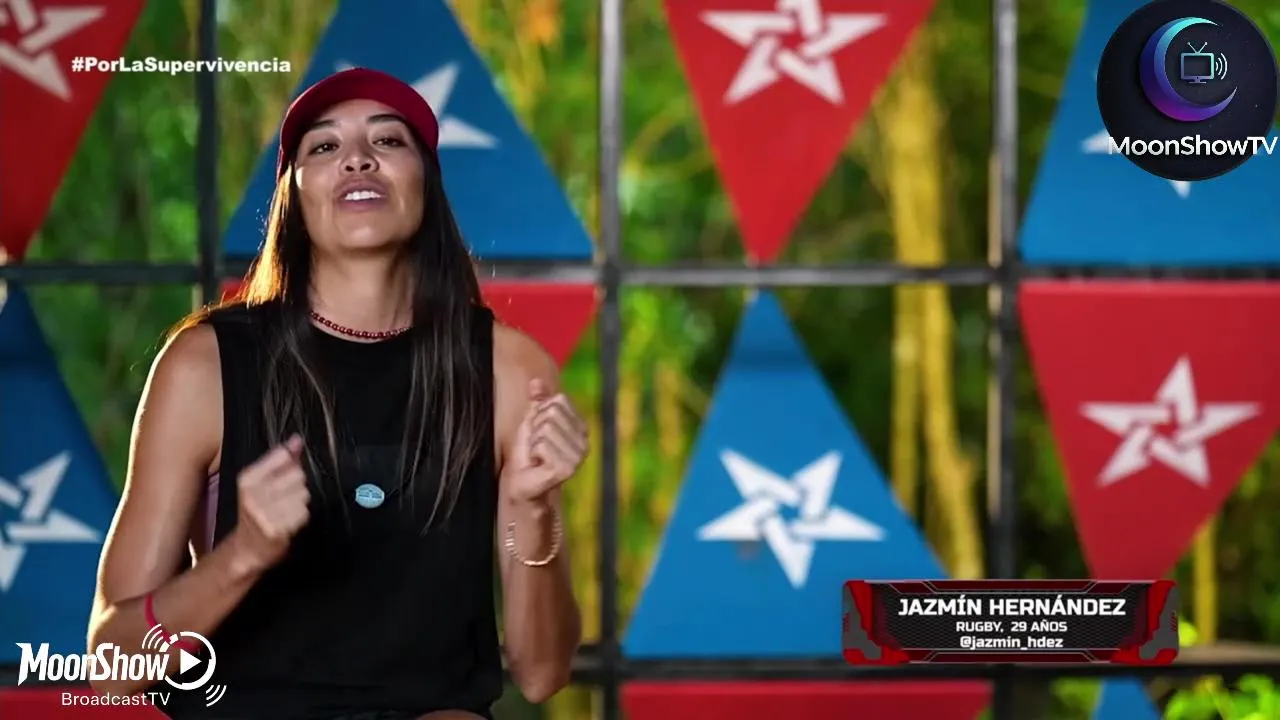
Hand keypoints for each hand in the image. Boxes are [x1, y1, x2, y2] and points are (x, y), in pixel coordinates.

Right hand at [231, 434, 309, 571]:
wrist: (247, 548)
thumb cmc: (258, 510)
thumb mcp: (262, 482)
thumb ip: (281, 460)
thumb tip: (297, 439)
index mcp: (247, 478)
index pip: (283, 456)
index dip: (290, 466)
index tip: (281, 478)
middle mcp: (253, 494)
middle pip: (298, 475)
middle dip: (297, 486)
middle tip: (284, 499)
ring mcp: (263, 513)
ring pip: (303, 495)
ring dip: (299, 504)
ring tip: (285, 512)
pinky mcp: (275, 529)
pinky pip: (303, 513)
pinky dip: (300, 518)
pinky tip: (288, 523)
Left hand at [508, 379, 587, 503]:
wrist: (521, 482)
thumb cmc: (527, 452)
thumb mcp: (532, 420)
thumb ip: (538, 400)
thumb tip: (536, 381)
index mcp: (582, 428)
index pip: (559, 400)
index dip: (540, 413)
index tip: (538, 432)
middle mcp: (585, 442)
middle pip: (551, 413)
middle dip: (535, 427)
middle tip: (535, 446)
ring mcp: (578, 456)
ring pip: (545, 428)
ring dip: (532, 441)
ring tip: (535, 456)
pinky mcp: (567, 468)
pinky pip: (541, 444)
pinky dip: (532, 452)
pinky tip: (536, 464)